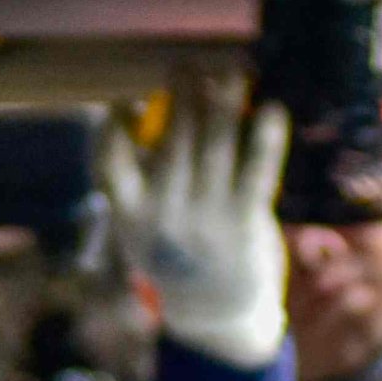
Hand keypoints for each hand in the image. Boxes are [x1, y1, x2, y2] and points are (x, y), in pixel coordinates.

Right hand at [98, 88, 289, 369]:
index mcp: (131, 217)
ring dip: (223, 102)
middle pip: (172, 144)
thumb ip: (144, 176)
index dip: (113, 132)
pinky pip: (256, 174)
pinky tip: (270, 109)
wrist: (214, 315)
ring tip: (231, 69)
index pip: (111, 168)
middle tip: (186, 65)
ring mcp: (206, 221)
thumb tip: (147, 107)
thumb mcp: (144, 225)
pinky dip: (264, 140)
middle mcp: (166, 217)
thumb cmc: (178, 253)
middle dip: (180, 97)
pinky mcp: (245, 225)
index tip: (123, 105)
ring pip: (214, 149)